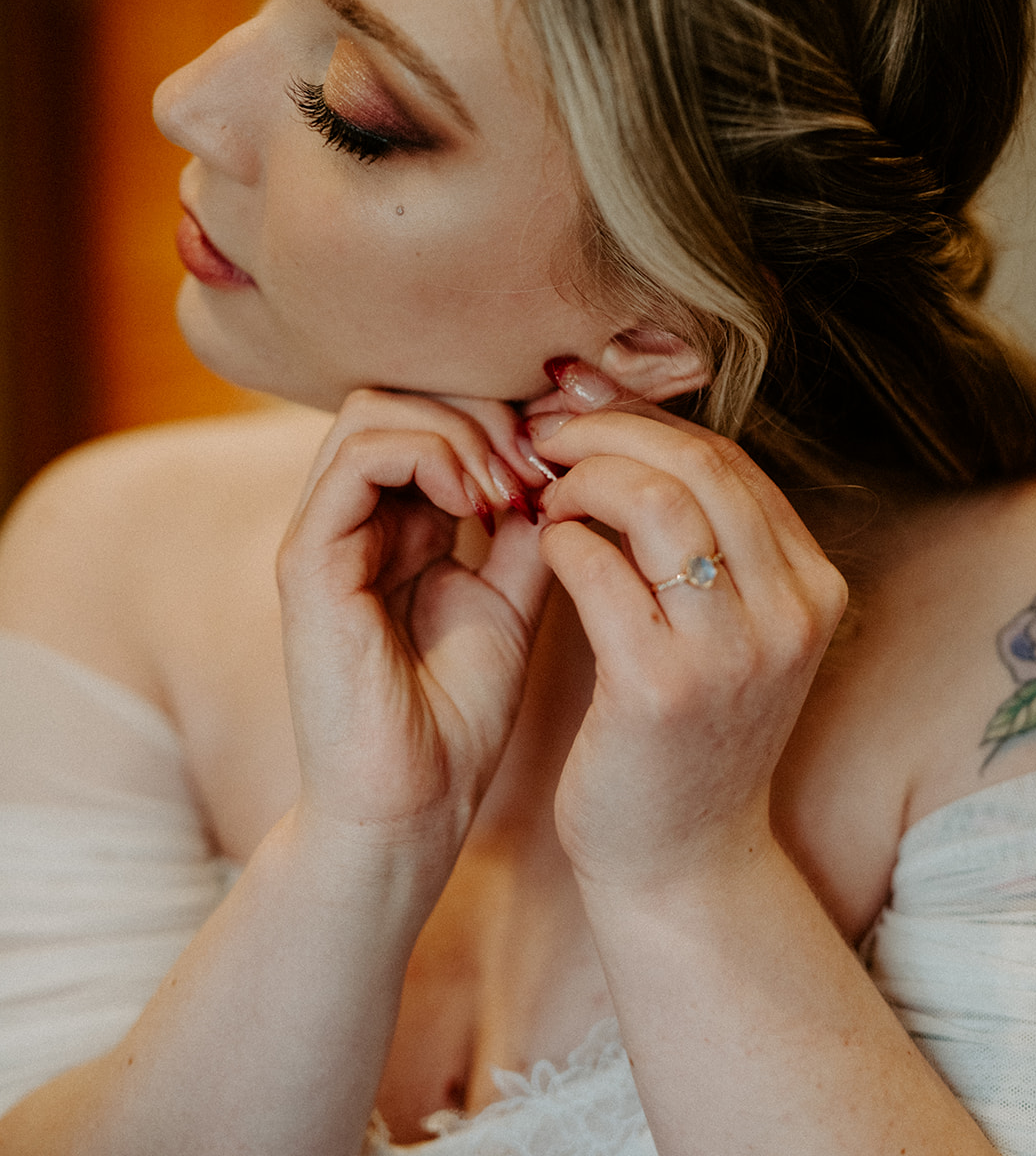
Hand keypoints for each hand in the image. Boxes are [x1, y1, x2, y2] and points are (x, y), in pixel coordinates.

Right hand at [277, 389, 553, 863]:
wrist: (412, 806)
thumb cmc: (458, 716)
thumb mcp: (513, 597)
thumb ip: (526, 526)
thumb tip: (559, 457)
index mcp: (395, 523)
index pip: (431, 414)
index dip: (501, 414)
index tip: (563, 455)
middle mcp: (352, 517)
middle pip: (401, 394)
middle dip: (482, 408)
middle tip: (539, 461)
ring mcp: (323, 534)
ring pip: (374, 408)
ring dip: (458, 427)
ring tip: (509, 485)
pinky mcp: (307, 559)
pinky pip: (358, 457)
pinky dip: (429, 455)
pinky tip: (479, 502)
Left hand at [527, 363, 847, 895]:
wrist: (680, 861)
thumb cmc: (688, 734)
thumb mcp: (728, 630)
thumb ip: (702, 540)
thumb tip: (626, 430)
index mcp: (812, 585)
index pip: (728, 458)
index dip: (645, 421)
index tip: (584, 412)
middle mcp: (790, 611)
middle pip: (696, 462)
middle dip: (607, 431)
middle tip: (546, 436)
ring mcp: (731, 650)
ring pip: (652, 498)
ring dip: (582, 478)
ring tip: (546, 495)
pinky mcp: (660, 687)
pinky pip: (598, 566)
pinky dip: (560, 539)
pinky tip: (543, 546)